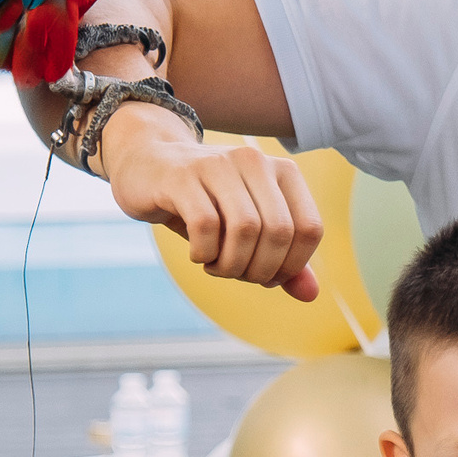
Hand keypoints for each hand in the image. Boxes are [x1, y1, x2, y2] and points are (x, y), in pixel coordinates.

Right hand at [106, 113, 324, 301]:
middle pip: (279, 232)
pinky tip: (198, 255)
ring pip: (245, 229)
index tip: (268, 276)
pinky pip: (206, 226)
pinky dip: (205, 253)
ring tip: (217, 267)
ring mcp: (218, 164)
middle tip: (238, 274)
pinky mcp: (181, 176)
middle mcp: (255, 161)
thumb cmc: (207, 203)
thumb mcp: (250, 230)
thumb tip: (310, 294)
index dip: (292, 265)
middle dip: (261, 269)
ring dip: (232, 264)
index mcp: (284, 172)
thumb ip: (283, 260)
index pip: (309, 228)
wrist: (147, 165)